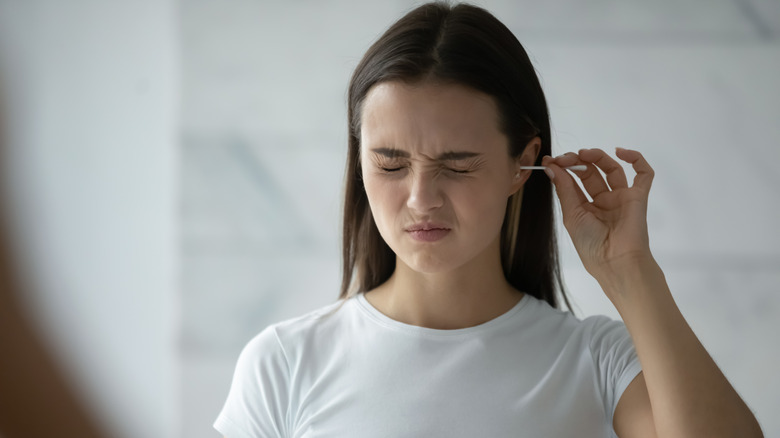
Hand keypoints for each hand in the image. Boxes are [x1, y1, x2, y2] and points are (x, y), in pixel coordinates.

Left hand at [541, 148, 655, 287]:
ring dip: (598, 157)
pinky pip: (644, 174)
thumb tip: (551, 167)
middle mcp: (603, 201)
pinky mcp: (638, 197)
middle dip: (577, 162)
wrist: (615, 261)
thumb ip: (564, 189)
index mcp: (584, 208)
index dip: (562, 169)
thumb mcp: (571, 215)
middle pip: (591, 172)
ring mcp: (621, 198)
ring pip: (612, 169)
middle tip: (565, 158)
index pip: (573, 181)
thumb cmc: (591, 245)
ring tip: (584, 154)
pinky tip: (621, 152)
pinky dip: (636, 159)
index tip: (550, 160)